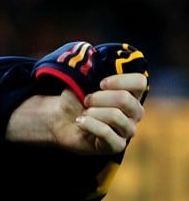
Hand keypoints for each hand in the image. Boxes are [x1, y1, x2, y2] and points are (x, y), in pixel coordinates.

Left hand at [7, 71, 146, 154]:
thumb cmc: (75, 99)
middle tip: (86, 100)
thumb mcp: (81, 80)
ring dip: (93, 112)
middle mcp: (134, 113)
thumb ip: (89, 69)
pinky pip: (107, 133)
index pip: (140, 82)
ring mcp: (127, 131)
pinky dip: (89, 124)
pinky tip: (80, 122)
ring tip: (84, 113)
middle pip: (126, 100)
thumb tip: (90, 53)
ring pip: (116, 116)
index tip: (100, 83)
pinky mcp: (116, 146)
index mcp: (131, 94)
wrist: (59, 120)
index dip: (120, 80)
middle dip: (99, 97)